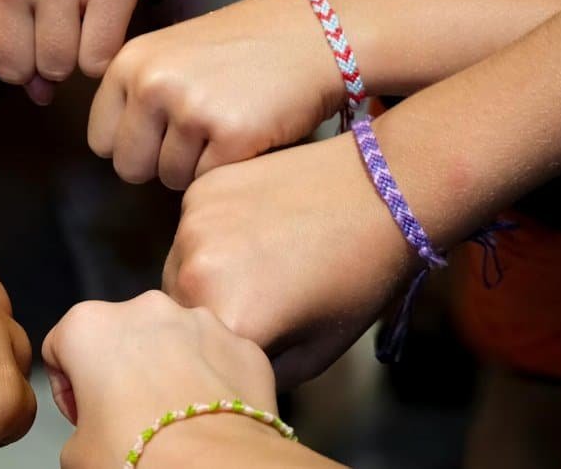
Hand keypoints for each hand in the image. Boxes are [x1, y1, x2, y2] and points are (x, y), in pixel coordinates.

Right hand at [42, 291, 279, 467]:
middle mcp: (143, 309)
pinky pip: (216, 355)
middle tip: (128, 417)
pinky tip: (204, 415)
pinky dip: (210, 377)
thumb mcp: (76, 452)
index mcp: (88, 326)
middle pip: (120, 336)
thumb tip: (95, 431)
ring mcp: (197, 320)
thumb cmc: (139, 456)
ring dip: (167, 367)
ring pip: (172, 339)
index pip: (61, 348)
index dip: (69, 387)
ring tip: (171, 418)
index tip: (84, 414)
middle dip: (121, 370)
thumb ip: (79, 425)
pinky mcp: (240, 342)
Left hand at [89, 0, 346, 189]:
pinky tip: (250, 134)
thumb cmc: (246, 48)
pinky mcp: (230, 134)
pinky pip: (208, 181)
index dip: (135, 144)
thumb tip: (112, 149)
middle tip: (201, 133)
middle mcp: (151, 84)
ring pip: (169, 179)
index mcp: (129, 63)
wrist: (318, 33)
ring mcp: (190, 109)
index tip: (165, 131)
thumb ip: (138, 93)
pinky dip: (229, 168)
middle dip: (162, 163)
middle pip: (129, 167)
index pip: (102, 140)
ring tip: (229, 125)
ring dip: (199, 166)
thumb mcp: (174, 52)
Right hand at [163, 133, 418, 386]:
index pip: (195, 355)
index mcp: (227, 320)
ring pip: (179, 265)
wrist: (382, 192)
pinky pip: (189, 226)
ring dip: (202, 272)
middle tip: (256, 298)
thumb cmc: (359, 280)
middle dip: (207, 311)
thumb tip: (227, 367)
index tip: (257, 337)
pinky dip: (210, 233)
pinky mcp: (199, 188)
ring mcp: (192, 224)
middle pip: (178, 309)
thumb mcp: (314, 355)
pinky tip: (254, 226)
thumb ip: (255, 372)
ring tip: (255, 261)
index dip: (224, 350)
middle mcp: (192, 272)